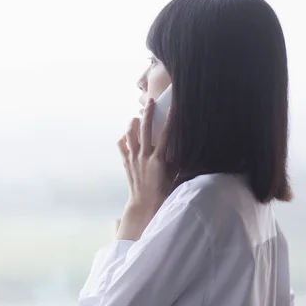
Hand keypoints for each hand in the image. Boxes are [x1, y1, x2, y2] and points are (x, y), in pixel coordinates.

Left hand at [115, 98, 171, 240]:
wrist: (144, 203)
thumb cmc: (163, 190)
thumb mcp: (174, 174)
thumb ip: (177, 159)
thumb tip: (183, 146)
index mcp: (158, 159)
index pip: (165, 134)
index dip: (170, 119)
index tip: (174, 107)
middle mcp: (144, 156)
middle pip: (145, 128)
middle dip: (148, 112)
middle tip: (151, 101)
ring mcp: (133, 158)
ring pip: (130, 134)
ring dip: (133, 122)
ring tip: (137, 116)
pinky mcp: (125, 161)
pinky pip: (121, 145)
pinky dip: (124, 138)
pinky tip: (127, 134)